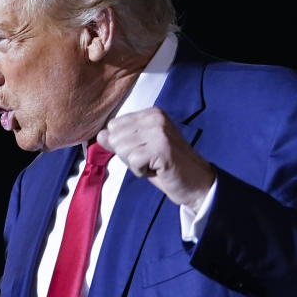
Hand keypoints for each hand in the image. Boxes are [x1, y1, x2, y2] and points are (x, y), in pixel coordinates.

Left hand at [97, 107, 215, 210]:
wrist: (197, 183)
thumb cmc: (167, 167)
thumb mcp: (140, 150)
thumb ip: (121, 141)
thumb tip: (100, 135)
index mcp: (151, 113)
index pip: (114, 126)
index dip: (124, 146)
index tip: (145, 152)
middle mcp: (155, 117)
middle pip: (115, 138)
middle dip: (128, 156)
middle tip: (150, 160)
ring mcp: (159, 131)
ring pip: (122, 149)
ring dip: (135, 165)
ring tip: (155, 164)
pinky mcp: (162, 147)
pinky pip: (133, 161)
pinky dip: (141, 172)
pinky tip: (158, 169)